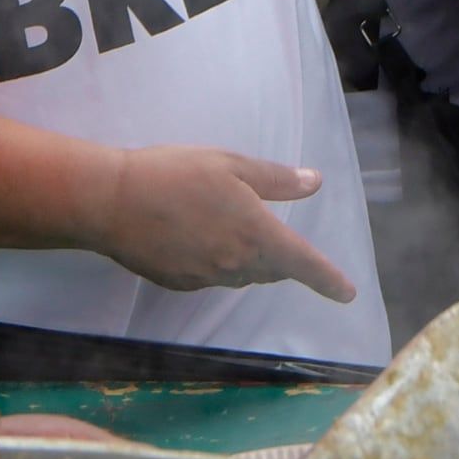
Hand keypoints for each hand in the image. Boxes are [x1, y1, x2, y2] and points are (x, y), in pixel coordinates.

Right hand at [83, 147, 356, 302]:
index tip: (347, 294)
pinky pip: (212, 276)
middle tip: (271, 231)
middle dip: (280, 258)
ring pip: (242, 275)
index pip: (304, 264)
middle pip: (272, 270)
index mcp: (257, 235)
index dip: (329, 280)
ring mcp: (207, 278)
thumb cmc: (175, 174)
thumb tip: (314, 183)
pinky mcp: (180, 283)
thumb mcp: (231, 164)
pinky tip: (194, 236)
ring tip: (228, 226)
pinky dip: (215, 260)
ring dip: (247, 258)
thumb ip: (276, 180)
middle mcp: (236, 265)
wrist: (112, 202)